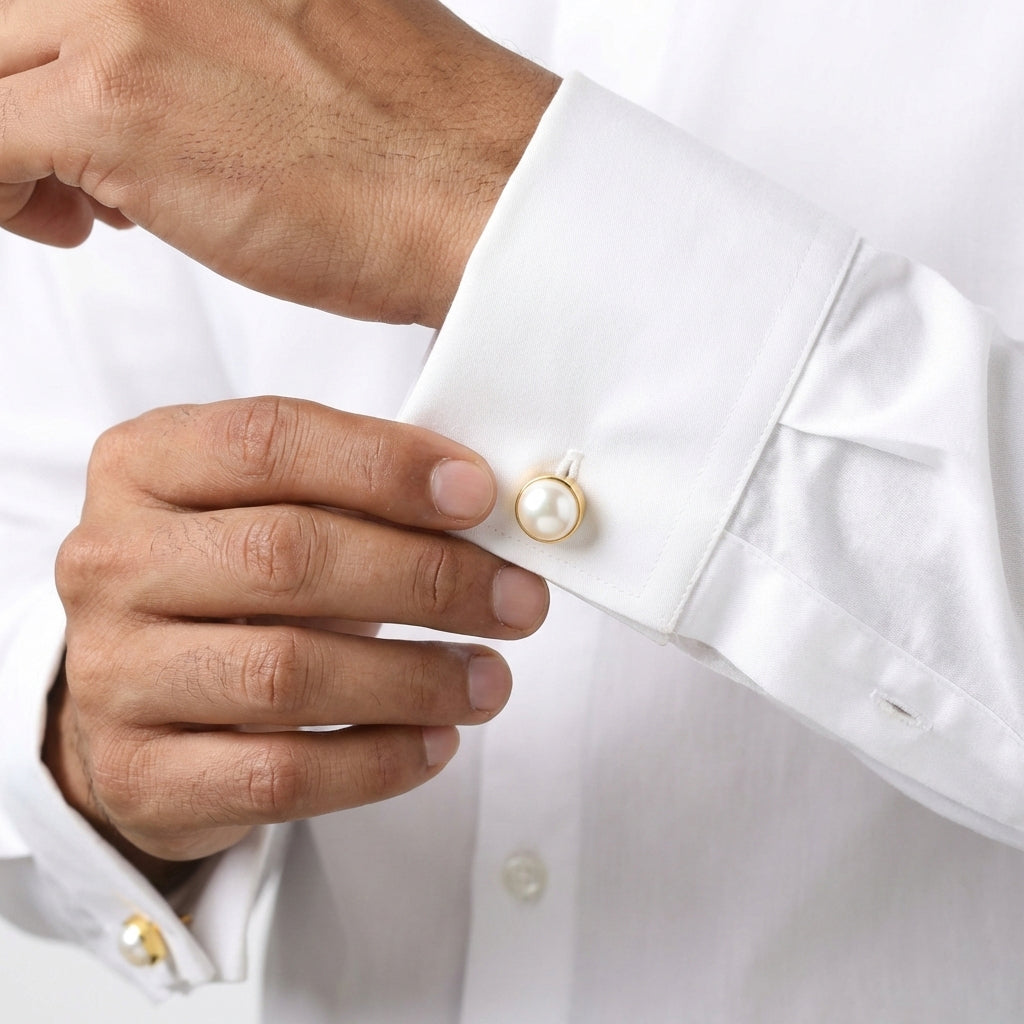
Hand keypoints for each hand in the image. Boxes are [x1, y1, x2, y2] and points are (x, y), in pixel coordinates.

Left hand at [0, 0, 559, 325]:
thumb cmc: (417, 141)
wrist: (480, 192)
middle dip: (22, 92)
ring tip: (79, 206)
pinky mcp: (115, 106)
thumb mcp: (306, 32)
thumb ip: (220, 30)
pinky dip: (4, 191)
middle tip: (71, 165)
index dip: (54, 53)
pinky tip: (70, 227)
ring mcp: (127, 14)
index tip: (75, 106)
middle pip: (10, 19)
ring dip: (11, 140)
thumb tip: (172, 73)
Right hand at [45, 397, 548, 883]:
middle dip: (426, 578)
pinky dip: (377, 761)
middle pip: (286, 556)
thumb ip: (359, 493)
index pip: (268, 442)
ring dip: (414, 678)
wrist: (140, 695)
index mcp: (145, 466)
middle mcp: (110, 562)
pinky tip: (435, 742)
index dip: (385, 465)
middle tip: (518, 600)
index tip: (480, 495)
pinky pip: (279, 775)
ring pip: (287, 675)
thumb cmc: (234, 586)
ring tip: (489, 680)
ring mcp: (110, 674)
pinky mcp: (138, 775)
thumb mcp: (276, 510)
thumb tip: (487, 503)